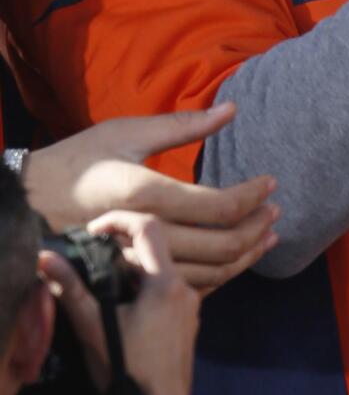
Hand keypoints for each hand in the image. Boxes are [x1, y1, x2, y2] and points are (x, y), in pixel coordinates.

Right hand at [26, 103, 278, 289]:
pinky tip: (234, 258)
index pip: (216, 206)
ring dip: (245, 256)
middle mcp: (142, 233)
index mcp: (144, 194)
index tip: (271, 183)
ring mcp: (134, 260)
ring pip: (208, 272)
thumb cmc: (77, 160)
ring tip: (267, 235)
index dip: (252, 196)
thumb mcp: (126, 132)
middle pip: (220, 245)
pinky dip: (218, 276)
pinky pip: (183, 286)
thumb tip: (231, 108)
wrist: (28, 202)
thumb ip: (182, 125)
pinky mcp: (130, 276)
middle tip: (276, 210)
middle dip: (257, 228)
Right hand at [41, 212, 198, 394]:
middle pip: (156, 251)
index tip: (94, 228)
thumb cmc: (127, 370)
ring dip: (134, 272)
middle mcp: (185, 288)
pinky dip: (146, 291)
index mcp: (166, 282)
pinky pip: (168, 293)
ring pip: (163, 273)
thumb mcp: (93, 328)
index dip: (120, 220)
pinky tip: (124, 309)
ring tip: (104, 285)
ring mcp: (191, 306)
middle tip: (93, 255)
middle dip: (123, 248)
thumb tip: (46, 259)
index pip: (149, 228)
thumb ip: (71, 289)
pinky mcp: (188, 323)